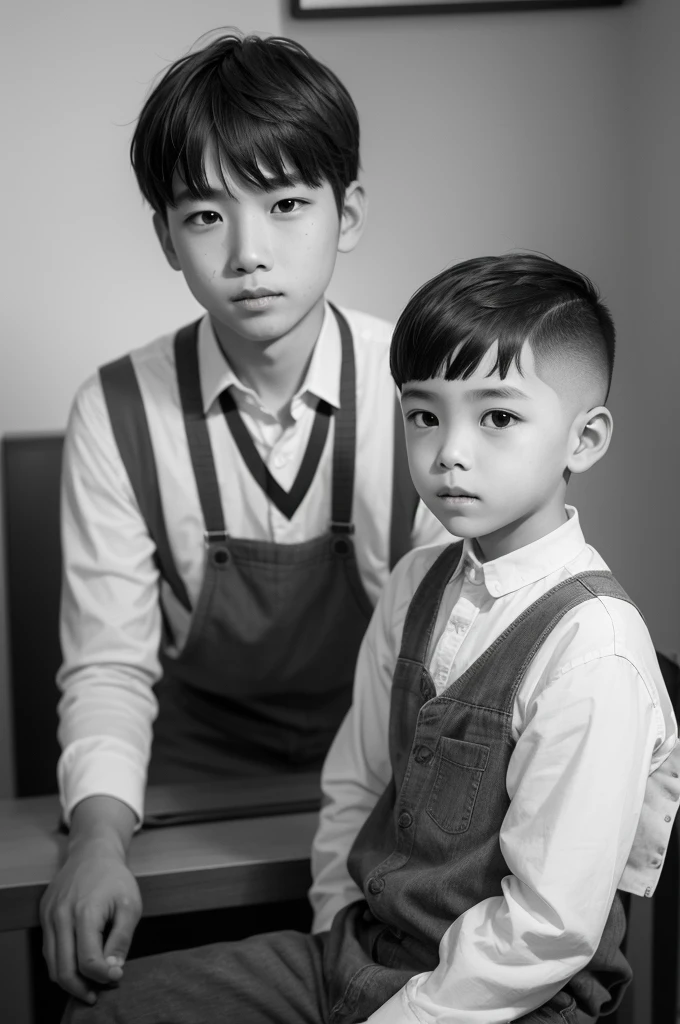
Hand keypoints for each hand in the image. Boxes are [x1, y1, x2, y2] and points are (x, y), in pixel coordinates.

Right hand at [40, 796, 140, 1003]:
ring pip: (52, 964)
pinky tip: (78, 966)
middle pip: (63, 969)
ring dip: (69, 981)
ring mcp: (49, 916)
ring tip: (89, 984)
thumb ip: (121, 940)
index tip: (116, 977)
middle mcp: (61, 916)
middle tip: (98, 994)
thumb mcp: (130, 905)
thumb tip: (112, 970)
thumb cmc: (115, 878)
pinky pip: (49, 950)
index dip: (103, 976)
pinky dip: (61, 964)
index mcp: (85, 912)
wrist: (93, 852)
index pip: (88, 960)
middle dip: (81, 988)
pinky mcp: (44, 915)